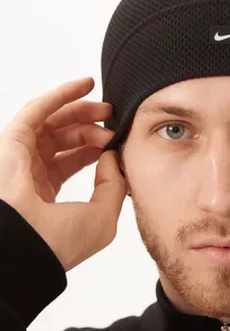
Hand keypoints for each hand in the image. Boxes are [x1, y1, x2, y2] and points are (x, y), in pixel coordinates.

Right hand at [0, 76, 126, 271]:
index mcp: (46, 194)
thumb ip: (113, 186)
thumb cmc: (59, 242)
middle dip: (91, 125)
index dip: (96, 147)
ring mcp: (19, 156)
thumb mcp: (102, 217)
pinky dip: (60, 95)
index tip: (117, 141)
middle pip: (63, 137)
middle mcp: (30, 173)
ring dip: (80, 109)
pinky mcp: (11, 142)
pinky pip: (37, 110)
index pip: (72, 160)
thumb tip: (113, 157)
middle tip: (114, 119)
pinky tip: (83, 85)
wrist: (28, 245)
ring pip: (52, 121)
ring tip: (106, 107)